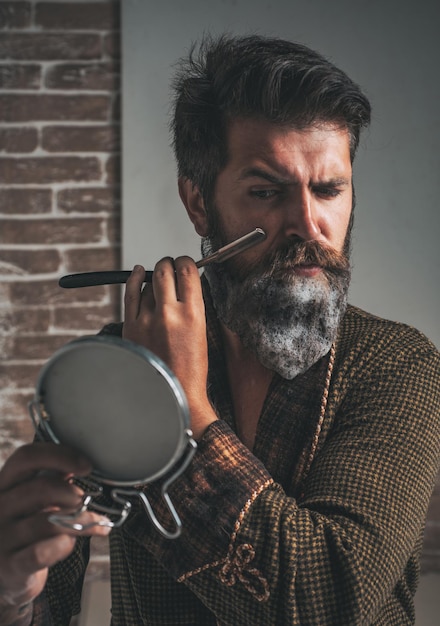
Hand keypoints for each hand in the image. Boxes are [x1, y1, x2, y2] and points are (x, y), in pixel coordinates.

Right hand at [0, 443, 109, 614]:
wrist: (8, 573)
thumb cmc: (26, 527)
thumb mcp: (33, 499)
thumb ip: (52, 479)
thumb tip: (82, 462)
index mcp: (3, 483)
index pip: (25, 457)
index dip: (59, 456)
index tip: (86, 466)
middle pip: (41, 488)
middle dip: (73, 494)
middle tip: (86, 502)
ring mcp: (0, 538)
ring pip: (46, 522)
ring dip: (80, 520)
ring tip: (96, 522)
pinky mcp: (8, 567)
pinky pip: (40, 553)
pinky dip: (63, 545)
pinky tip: (72, 542)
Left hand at [123, 258, 216, 438]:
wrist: (174, 395)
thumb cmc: (191, 368)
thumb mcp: (201, 331)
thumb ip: (192, 304)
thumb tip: (184, 280)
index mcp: (193, 314)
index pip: (187, 271)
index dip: (185, 262)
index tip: (184, 263)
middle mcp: (169, 314)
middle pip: (164, 270)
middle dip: (168, 264)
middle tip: (170, 266)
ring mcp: (146, 320)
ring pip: (148, 283)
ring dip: (154, 279)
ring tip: (159, 284)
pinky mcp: (131, 327)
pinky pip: (130, 294)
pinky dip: (134, 279)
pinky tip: (137, 272)